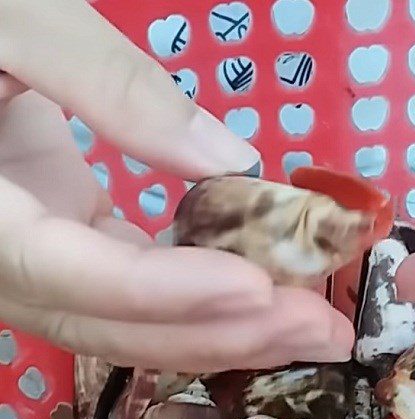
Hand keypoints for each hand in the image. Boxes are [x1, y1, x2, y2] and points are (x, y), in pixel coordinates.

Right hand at [0, 0, 353, 371]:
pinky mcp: (65, 245)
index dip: (168, 290)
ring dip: (229, 332)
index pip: (73, 273)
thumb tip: (231, 160)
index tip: (260, 287)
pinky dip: (204, 300)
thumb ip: (107, 81)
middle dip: (226, 334)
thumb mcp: (12, 21)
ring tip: (317, 329)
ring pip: (130, 326)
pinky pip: (137, 295)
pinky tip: (267, 297)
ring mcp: (35, 260)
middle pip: (115, 326)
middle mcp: (2, 260)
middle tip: (325, 331)